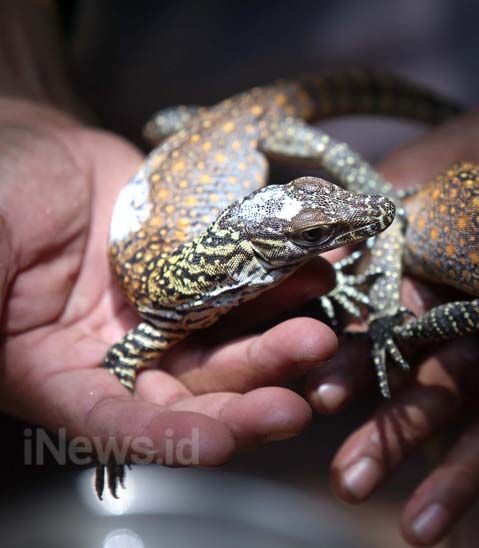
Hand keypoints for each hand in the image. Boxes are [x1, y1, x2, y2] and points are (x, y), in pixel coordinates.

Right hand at [0, 99, 338, 469]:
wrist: (42, 152)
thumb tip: (1, 348)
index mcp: (59, 369)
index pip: (112, 421)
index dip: (164, 436)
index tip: (217, 444)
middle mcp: (123, 355)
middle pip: (189, 393)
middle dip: (242, 401)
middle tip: (294, 406)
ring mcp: (170, 316)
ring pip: (230, 344)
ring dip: (276, 347)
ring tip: (320, 337)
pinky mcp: (205, 277)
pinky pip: (248, 286)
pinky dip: (284, 286)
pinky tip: (317, 276)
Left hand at [303, 0, 478, 542]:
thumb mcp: (424, 174)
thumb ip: (371, 230)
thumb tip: (304, 288)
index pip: (423, 309)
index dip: (369, 356)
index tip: (314, 399)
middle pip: (474, 370)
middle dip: (411, 428)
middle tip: (349, 479)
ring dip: (472, 473)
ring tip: (416, 529)